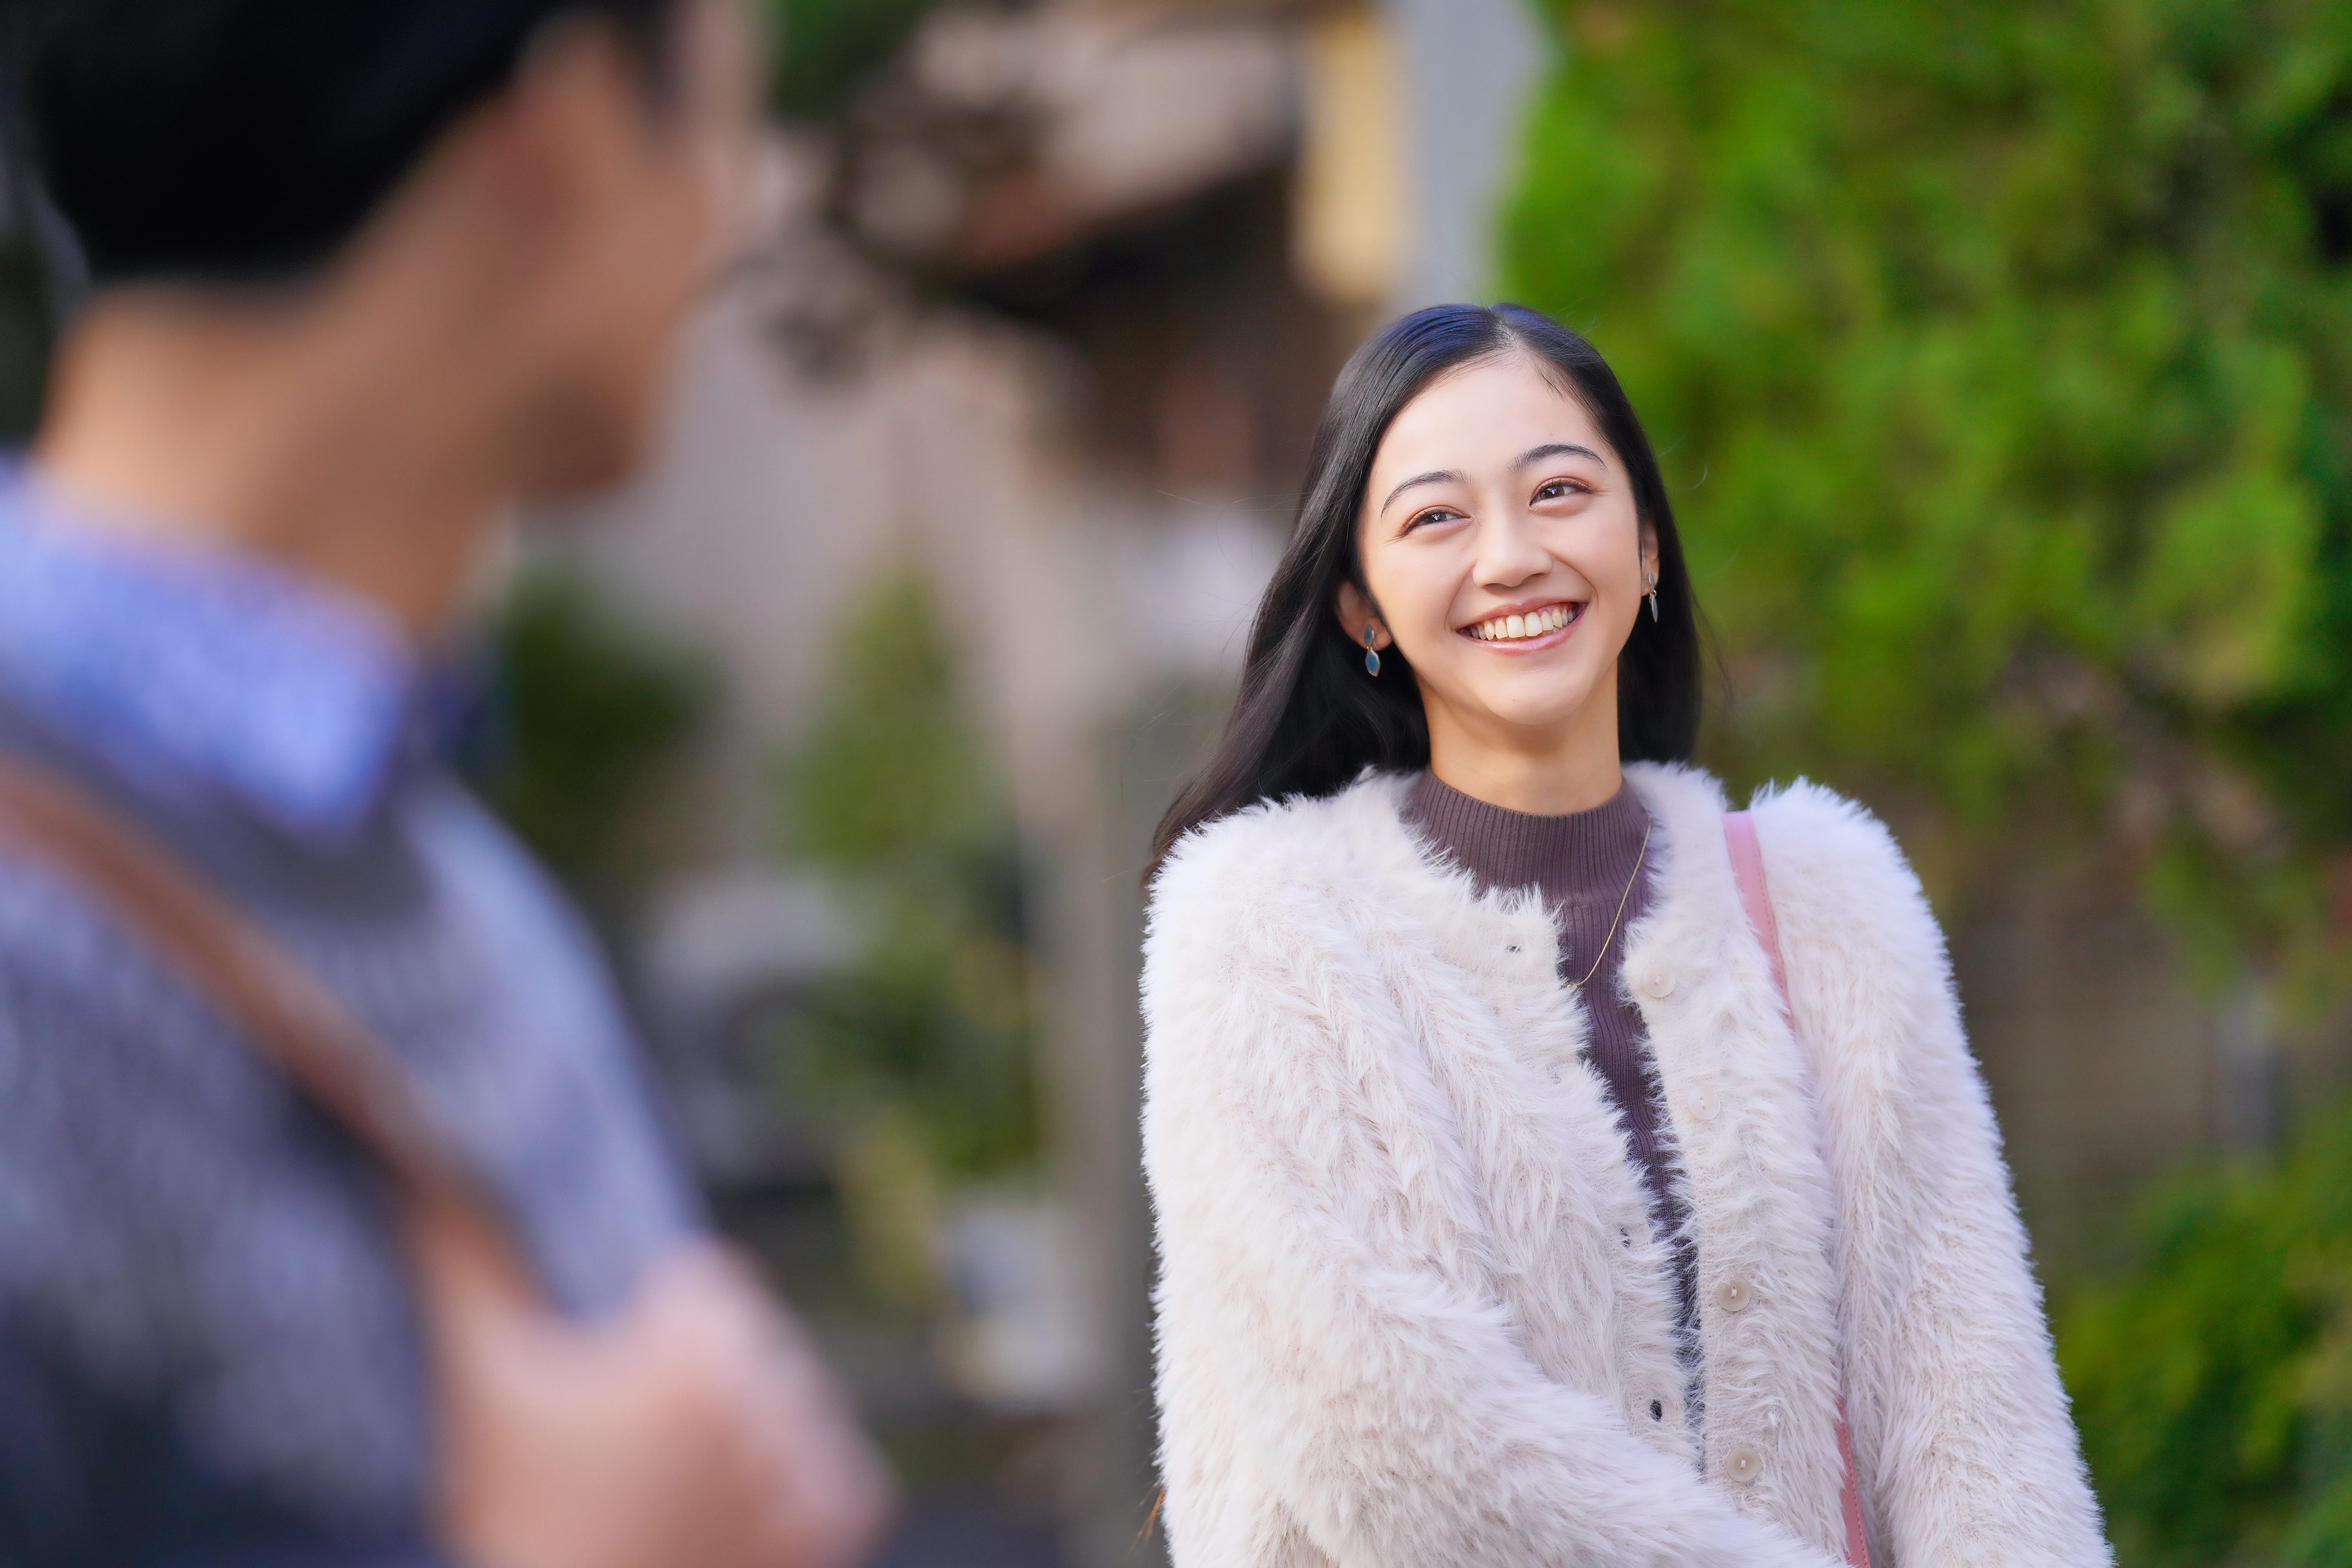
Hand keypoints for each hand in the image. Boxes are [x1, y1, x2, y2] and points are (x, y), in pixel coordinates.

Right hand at [419, 1215, 893, 1567]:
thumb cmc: (511, 1514)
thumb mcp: (479, 1381)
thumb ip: (458, 1254)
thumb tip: (426, 1158)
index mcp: (701, 1351)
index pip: (707, 1280)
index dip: (653, 1324)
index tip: (610, 1389)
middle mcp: (773, 1402)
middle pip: (752, 1345)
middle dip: (703, 1379)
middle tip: (628, 1454)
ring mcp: (810, 1468)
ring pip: (790, 1408)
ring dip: (750, 1433)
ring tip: (670, 1490)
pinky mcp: (837, 1527)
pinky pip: (836, 1473)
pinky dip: (796, 1489)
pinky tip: (727, 1519)